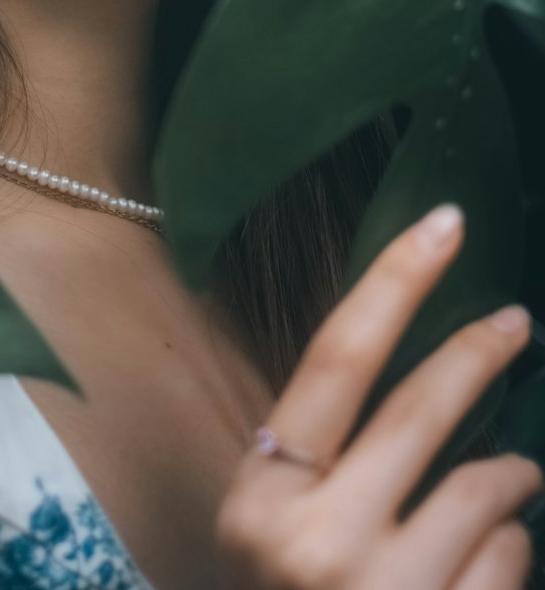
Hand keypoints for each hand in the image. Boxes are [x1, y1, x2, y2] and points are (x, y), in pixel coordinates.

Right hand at [214, 204, 541, 588]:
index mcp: (261, 498)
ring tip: (503, 496)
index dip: (395, 280)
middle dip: (480, 353)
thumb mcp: (280, 536)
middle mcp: (314, 542)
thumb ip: (330, 460)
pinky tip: (478, 578)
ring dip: (510, 485)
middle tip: (516, 322)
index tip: (446, 222)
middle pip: (425, 409)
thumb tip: (429, 371)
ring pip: (489, 493)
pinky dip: (513, 558)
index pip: (336, 358)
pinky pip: (515, 562)